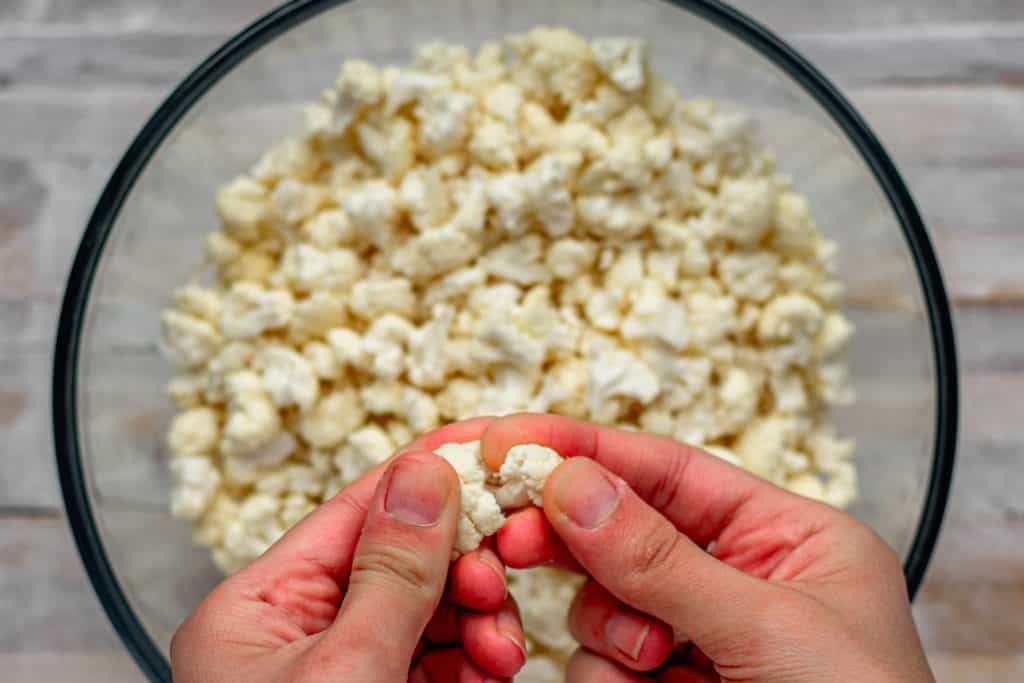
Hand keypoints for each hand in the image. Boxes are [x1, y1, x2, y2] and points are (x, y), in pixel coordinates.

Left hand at [171, 419, 525, 681]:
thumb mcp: (346, 670)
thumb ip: (390, 573)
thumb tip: (425, 471)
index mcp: (253, 610)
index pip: (354, 510)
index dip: (430, 478)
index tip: (496, 452)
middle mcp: (290, 633)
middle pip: (398, 559)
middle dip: (462, 569)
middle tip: (497, 579)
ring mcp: (334, 668)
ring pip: (426, 611)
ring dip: (477, 620)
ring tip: (501, 648)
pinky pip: (433, 658)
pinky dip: (471, 658)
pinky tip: (493, 667)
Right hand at [480, 414, 934, 682]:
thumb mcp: (768, 631)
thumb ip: (665, 560)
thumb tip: (573, 485)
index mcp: (787, 538)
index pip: (671, 471)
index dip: (587, 449)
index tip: (513, 438)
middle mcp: (739, 579)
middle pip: (625, 527)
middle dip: (571, 533)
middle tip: (512, 536)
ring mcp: (701, 638)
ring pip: (603, 600)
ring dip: (607, 628)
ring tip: (651, 663)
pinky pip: (602, 662)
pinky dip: (608, 676)